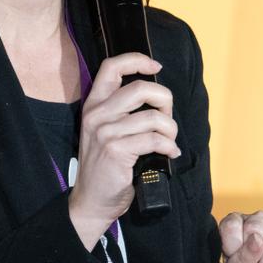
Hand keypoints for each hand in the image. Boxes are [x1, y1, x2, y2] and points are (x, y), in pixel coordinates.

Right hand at [68, 52, 180, 248]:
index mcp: (93, 105)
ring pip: (152, 117)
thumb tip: (159, 98)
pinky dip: (169, 146)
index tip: (155, 67)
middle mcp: (97, 115)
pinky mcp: (116, 150)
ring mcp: (105, 132)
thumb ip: (122, 112)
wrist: (91, 201)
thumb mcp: (105, 132)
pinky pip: (154, 139)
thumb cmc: (105, 167)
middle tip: (167, 118)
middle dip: (164, 100)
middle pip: (140, 88)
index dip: (137, 60)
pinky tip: (170, 154)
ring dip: (170, 130)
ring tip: (170, 141)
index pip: (111, 67)